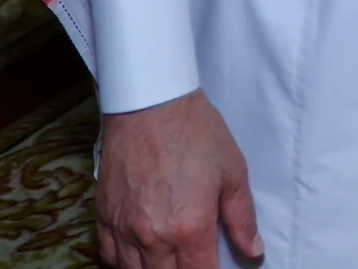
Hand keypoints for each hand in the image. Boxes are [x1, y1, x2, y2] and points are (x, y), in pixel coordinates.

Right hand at [96, 90, 262, 268]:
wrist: (150, 104)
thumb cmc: (195, 133)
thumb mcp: (233, 173)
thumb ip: (242, 218)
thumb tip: (253, 250)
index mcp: (190, 229)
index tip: (216, 267)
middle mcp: (153, 238)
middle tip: (194, 260)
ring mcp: (124, 229)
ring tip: (170, 260)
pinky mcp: (104, 217)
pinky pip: (109, 257)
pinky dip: (124, 263)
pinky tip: (139, 257)